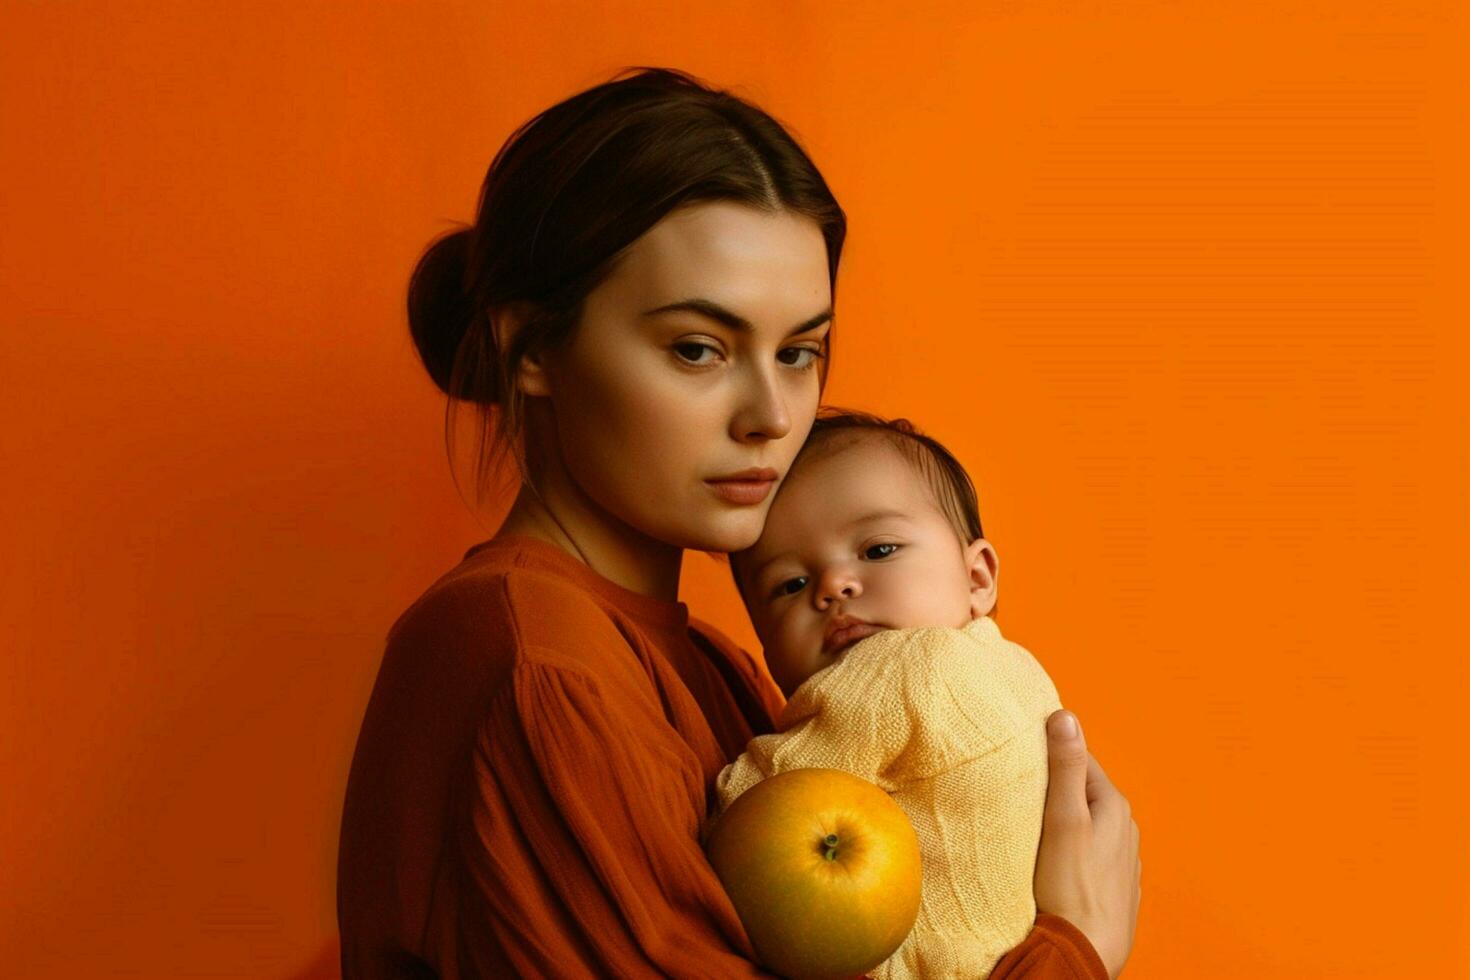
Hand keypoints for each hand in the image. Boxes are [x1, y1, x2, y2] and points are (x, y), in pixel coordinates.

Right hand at [1033, 710, 1140, 978]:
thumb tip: (1065, 716)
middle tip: (1022, 797)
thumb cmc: (1070, 887)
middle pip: (1083, 794)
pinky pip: (1089, 857)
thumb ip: (1065, 768)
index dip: (1050, 757)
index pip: (1080, 762)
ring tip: (1034, 833)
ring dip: (1064, 825)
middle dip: (1056, 792)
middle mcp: (1125, 831)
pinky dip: (1071, 854)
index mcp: (1115, 807)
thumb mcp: (1063, 819)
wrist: (1083, 953)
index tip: (1023, 762)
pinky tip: (1053, 867)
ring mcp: (1122, 863)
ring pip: (1087, 827)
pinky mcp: (1112, 889)